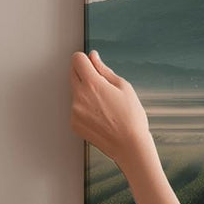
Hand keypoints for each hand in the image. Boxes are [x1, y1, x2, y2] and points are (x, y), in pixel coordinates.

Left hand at [69, 50, 155, 173]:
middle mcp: (79, 96)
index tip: (92, 64)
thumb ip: (104, 70)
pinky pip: (76, 109)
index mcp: (92, 84)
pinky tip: (101, 117)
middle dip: (84, 74)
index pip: (77, 59)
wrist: (130, 146)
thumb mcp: (123, 87)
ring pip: (75, 92)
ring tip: (104, 105)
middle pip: (72, 73)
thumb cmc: (131, 117)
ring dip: (85, 93)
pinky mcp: (74, 123)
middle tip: (102, 86)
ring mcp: (74, 111)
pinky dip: (85, 109)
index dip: (85, 59)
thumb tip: (93, 57)